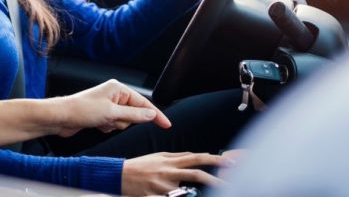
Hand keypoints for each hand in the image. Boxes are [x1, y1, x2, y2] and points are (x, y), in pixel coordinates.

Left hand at [55, 79, 170, 137]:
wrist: (60, 117)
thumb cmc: (82, 110)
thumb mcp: (111, 114)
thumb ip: (134, 115)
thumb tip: (151, 115)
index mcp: (118, 88)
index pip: (143, 103)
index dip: (156, 115)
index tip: (167, 125)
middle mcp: (114, 95)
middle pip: (134, 114)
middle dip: (124, 121)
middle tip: (111, 120)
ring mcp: (108, 105)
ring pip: (124, 121)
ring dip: (115, 125)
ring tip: (101, 121)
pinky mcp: (102, 114)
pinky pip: (114, 125)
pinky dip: (108, 127)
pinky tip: (97, 125)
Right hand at [121, 151, 235, 195]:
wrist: (119, 175)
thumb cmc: (139, 166)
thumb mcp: (158, 157)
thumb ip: (177, 156)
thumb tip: (196, 155)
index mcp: (169, 161)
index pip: (195, 158)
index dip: (213, 160)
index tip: (228, 162)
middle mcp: (168, 172)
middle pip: (195, 174)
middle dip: (214, 180)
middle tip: (229, 184)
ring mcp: (162, 186)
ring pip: (186, 190)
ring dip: (196, 192)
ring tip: (207, 193)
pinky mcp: (155, 196)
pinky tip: (183, 196)